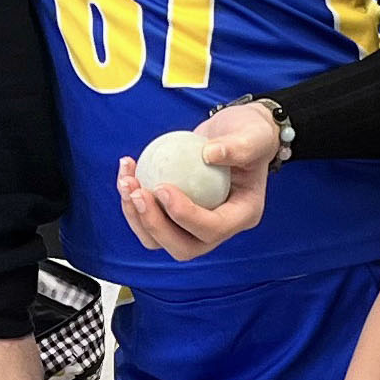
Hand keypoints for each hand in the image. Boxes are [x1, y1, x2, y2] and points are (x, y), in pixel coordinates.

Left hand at [114, 103, 277, 259]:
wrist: (237, 132)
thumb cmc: (251, 134)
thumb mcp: (253, 135)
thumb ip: (238, 146)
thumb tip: (209, 154)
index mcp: (242, 215)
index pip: (212, 229)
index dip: (184, 215)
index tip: (163, 187)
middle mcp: (219, 227)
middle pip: (183, 247)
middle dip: (154, 226)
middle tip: (137, 192)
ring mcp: (195, 224)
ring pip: (159, 239)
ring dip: (136, 216)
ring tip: (126, 181)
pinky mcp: (175, 214)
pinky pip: (150, 217)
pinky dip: (133, 200)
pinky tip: (127, 170)